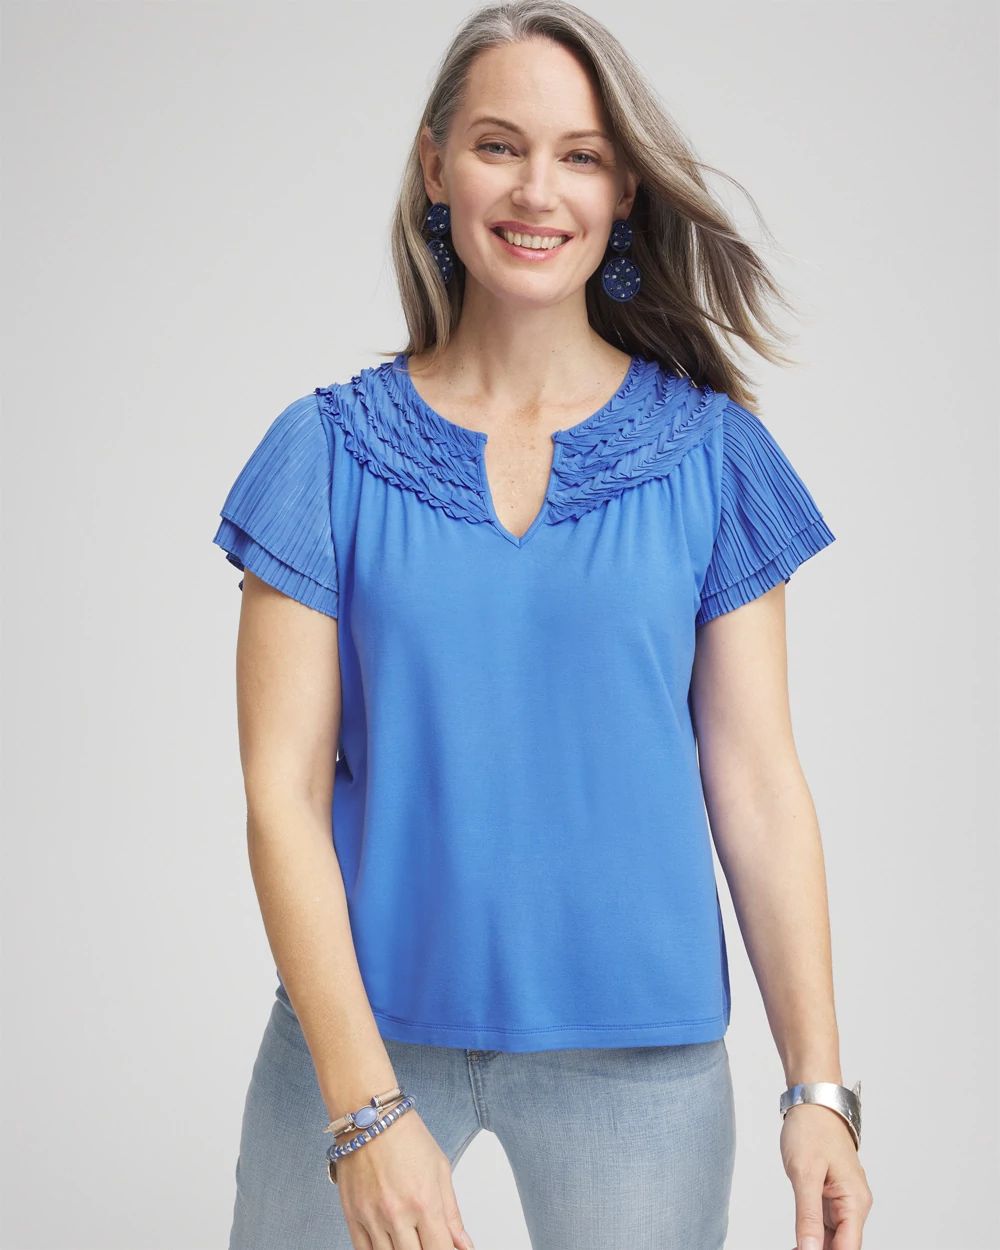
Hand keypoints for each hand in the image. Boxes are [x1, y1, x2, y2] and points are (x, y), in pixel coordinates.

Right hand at [334, 1109, 475, 1249]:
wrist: (370, 1117)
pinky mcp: (351, 1215)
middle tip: (428, 1239)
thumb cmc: (406, 1136)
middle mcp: (397, 1213)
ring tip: (410, 1237)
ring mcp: (371, 1217)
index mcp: (424, 1201)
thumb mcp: (440, 1169)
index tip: (447, 1248)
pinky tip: (389, 1243)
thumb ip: (452, 1214)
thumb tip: (463, 1245)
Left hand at [780, 1103, 873, 1249]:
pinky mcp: (831, 1194)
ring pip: (833, 1237)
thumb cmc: (812, 1129)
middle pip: (842, 1245)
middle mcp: (854, 1203)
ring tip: (793, 1249)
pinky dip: (813, 1233)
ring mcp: (843, 1199)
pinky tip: (798, 1242)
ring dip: (815, 1246)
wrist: (813, 1102)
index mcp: (855, 1200)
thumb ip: (808, 1216)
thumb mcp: (805, 1174)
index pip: (848, 1248)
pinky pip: (826, 1223)